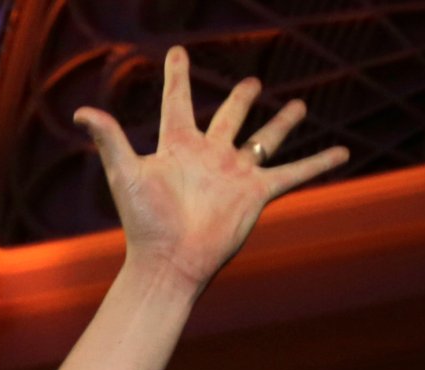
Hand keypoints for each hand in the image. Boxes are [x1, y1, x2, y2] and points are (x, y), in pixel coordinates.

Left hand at [76, 46, 348, 290]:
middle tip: (251, 82)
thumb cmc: (144, 222)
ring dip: (282, 122)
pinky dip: (318, 162)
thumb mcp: (125, 174)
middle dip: (241, 99)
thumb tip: (82, 112)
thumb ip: (110, 139)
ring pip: (264, 138)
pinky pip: (293, 172)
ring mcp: (235, 173)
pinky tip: (342, 151)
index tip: (177, 52)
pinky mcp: (257, 192)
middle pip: (229, 117)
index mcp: (178, 146)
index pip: (178, 101)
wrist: (170, 262)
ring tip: (299, 106)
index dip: (177, 76)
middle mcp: (209, 155)